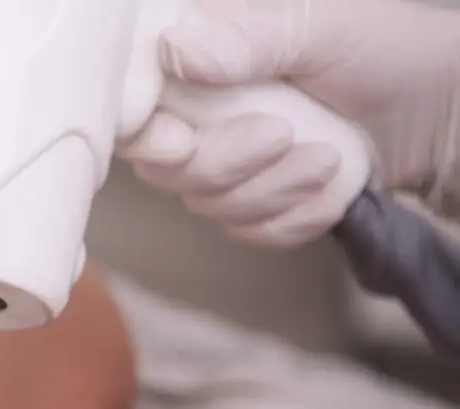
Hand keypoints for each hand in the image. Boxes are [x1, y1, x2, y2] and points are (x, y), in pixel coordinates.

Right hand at [117, 0, 459, 245]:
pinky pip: (243, 231)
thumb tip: (175, 51)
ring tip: (326, 157)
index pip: (130, 102)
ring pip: (202, 203)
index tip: (180, 142)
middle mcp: (198, 109)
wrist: (437, 116)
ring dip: (270, 190)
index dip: (140, 132)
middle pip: (160, 165)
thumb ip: (247, 38)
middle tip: (282, 135)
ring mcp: (220, 159)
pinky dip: (290, 217)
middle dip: (224, 163)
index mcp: (199, 53)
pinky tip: (326, 188)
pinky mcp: (248, 202)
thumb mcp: (321, 27)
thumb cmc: (386, 52)